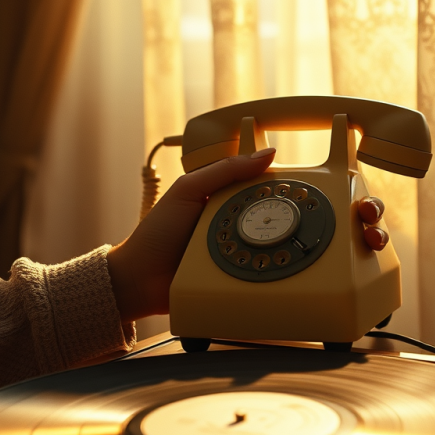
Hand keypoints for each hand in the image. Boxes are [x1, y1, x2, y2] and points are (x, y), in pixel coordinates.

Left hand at [107, 148, 388, 322]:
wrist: (138, 282)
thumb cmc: (158, 234)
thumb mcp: (191, 191)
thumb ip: (228, 170)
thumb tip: (272, 152)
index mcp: (257, 206)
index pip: (307, 192)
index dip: (339, 187)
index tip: (357, 182)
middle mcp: (271, 234)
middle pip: (331, 226)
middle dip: (364, 220)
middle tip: (369, 221)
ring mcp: (271, 264)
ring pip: (327, 259)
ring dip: (358, 253)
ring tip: (369, 247)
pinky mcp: (264, 292)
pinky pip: (302, 290)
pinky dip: (330, 288)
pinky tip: (348, 284)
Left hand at [108, 148, 276, 321]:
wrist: (140, 279)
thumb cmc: (156, 233)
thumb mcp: (188, 190)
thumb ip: (224, 170)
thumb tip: (265, 155)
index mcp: (220, 197)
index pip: (256, 185)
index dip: (274, 184)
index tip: (292, 185)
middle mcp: (229, 223)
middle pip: (266, 215)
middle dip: (279, 216)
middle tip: (294, 215)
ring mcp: (233, 250)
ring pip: (265, 244)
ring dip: (271, 243)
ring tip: (283, 240)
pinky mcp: (234, 276)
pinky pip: (255, 270)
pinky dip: (261, 267)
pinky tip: (269, 264)